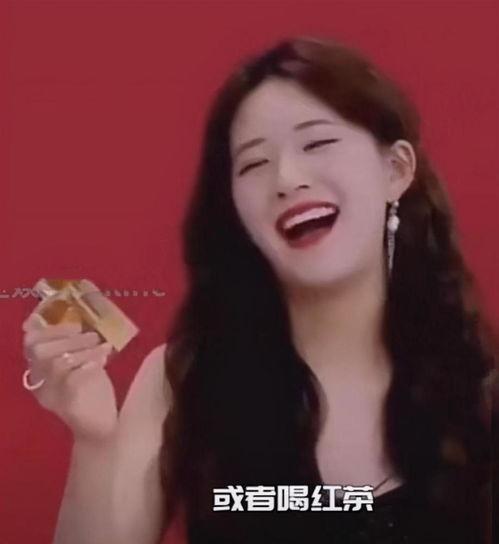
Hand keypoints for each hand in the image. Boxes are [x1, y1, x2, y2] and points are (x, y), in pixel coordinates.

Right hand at [22, 312, 118, 444]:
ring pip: (57, 362)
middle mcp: (41, 384)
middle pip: (38, 350)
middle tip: (90, 333)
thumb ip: (77, 347)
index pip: (30, 343)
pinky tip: (104, 358)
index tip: (73, 322)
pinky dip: (90, 362)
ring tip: (102, 344)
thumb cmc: (92, 395)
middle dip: (66, 335)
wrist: (101, 430)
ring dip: (82, 347)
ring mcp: (52, 395)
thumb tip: (84, 319)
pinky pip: (73, 378)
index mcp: (41, 373)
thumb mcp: (82, 366)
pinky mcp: (68, 403)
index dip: (48, 327)